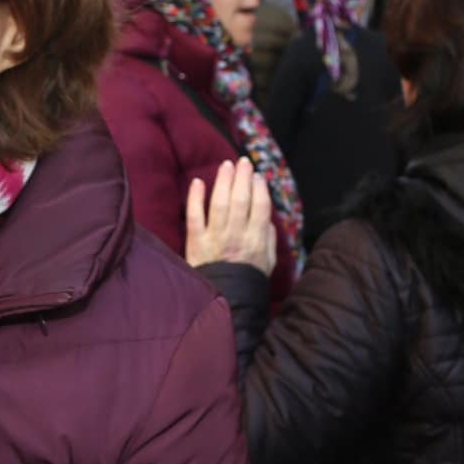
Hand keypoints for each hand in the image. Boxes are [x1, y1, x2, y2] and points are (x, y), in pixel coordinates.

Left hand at [185, 157, 275, 273]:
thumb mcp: (268, 262)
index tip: (258, 176)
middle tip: (243, 163)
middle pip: (241, 200)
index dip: (260, 189)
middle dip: (243, 178)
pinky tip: (198, 182)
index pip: (261, 207)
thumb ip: (269, 239)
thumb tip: (268, 219)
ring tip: (227, 165)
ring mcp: (215, 239)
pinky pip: (194, 216)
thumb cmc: (247, 281)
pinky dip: (195, 198)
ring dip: (223, 181)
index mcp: (256, 241)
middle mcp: (236, 236)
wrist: (226, 301)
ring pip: (220, 204)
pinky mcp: (196, 243)